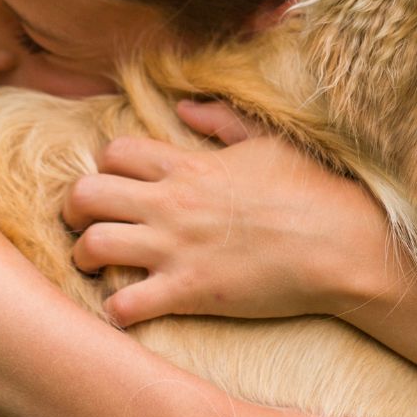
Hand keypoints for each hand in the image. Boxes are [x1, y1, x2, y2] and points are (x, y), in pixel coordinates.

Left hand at [62, 100, 400, 325]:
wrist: (342, 244)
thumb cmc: (312, 191)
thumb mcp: (268, 142)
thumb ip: (223, 121)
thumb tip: (186, 106)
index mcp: (189, 165)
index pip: (113, 153)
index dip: (104, 168)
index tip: (117, 185)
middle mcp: (172, 204)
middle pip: (84, 195)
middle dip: (74, 210)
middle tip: (85, 224)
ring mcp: (176, 248)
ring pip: (91, 247)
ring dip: (84, 259)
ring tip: (97, 268)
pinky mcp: (189, 292)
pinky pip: (124, 304)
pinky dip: (116, 310)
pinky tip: (129, 309)